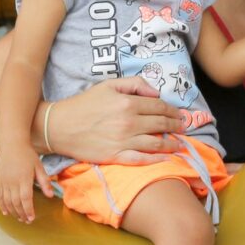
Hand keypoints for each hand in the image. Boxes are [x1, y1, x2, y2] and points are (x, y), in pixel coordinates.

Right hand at [0, 142, 52, 222]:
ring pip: (7, 201)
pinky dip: (2, 205)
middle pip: (16, 203)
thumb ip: (44, 182)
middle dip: (21, 214)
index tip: (32, 218)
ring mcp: (4, 182)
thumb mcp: (39, 167)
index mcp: (24, 179)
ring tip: (19, 218)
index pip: (25, 199)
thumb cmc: (28, 155)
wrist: (12, 144)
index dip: (28, 210)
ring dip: (12, 212)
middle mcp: (12, 182)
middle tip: (27, 221)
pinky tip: (6, 212)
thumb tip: (51, 196)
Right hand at [50, 78, 187, 166]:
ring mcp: (123, 141)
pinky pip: (142, 159)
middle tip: (184, 127)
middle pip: (161, 124)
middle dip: (176, 125)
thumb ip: (134, 84)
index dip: (173, 110)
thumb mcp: (108, 85)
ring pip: (156, 143)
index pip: (159, 106)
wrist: (60, 126)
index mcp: (128, 103)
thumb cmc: (84, 104)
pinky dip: (157, 160)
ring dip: (172, 143)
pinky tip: (167, 159)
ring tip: (180, 144)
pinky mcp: (116, 156)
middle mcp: (129, 123)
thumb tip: (155, 93)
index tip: (179, 114)